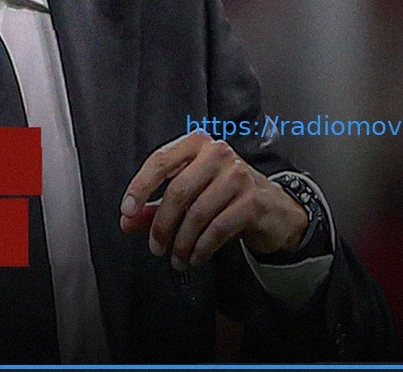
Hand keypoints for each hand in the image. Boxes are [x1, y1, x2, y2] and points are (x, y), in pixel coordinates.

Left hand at [119, 131, 308, 270]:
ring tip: (176, 258)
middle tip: (155, 247)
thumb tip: (127, 222)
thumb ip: (155, 206)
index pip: (160, 161)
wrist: (276, 209)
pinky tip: (196, 257)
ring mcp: (238, 175)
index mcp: (196, 144)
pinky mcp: (253, 201)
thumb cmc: (226, 196)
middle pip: (177, 191)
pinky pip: (218, 228)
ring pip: (197, 213)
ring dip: (181, 242)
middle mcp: (218, 154)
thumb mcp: (190, 195)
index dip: (140, 187)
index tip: (127, 211)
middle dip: (161, 225)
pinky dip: (202, 247)